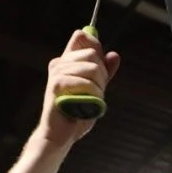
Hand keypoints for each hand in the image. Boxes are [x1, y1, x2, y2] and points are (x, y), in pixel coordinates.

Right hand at [40, 29, 120, 146]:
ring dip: (98, 87)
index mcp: (66, 62)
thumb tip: (114, 54)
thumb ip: (104, 73)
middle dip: (102, 74)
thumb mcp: (95, 90)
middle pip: (93, 53)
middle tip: (96, 92)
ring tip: (90, 101)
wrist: (60, 135)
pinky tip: (86, 105)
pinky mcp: (57, 84)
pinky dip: (93, 95)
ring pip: (93, 68)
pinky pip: (86, 82)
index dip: (96, 47)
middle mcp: (59, 63)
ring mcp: (57, 72)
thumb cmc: (76, 114)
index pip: (82, 36)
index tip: (99, 67)